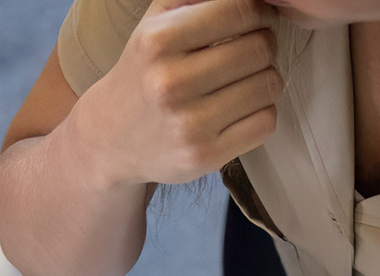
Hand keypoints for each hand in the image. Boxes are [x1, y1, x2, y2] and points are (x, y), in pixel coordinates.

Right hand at [67, 0, 281, 186]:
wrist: (109, 139)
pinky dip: (261, 113)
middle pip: (260, 48)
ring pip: (269, 85)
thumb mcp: (156, 22)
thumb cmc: (144, 72)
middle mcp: (170, 83)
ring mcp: (187, 124)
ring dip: (265, 80)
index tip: (258, 19)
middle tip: (250, 53)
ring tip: (243, 82)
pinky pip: (266, 122)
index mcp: (158, 41)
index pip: (240, 10)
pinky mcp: (204, 156)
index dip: (261, 12)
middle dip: (264, 46)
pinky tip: (238, 111)